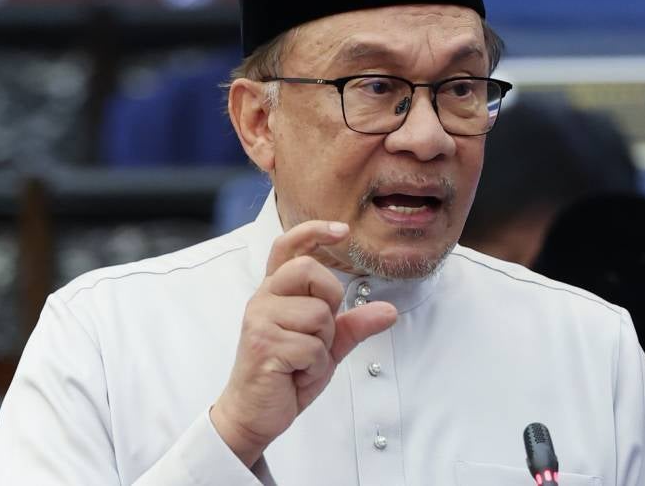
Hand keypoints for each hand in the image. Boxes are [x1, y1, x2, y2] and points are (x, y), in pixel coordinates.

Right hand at [210, 220, 396, 465]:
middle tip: (319, 332)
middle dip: (329, 300)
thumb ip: (353, 325)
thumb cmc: (286, 375)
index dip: (314, 231)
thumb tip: (389, 311)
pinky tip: (297, 374)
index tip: (342, 230)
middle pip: (310, 270)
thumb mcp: (326, 346)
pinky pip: (312, 347)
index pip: (288, 247)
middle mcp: (263, 298)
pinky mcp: (262, 345)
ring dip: (323, 344)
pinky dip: (315, 366)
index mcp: (276, 292)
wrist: (254, 414)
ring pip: (318, 314)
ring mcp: (259, 320)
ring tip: (303, 360)